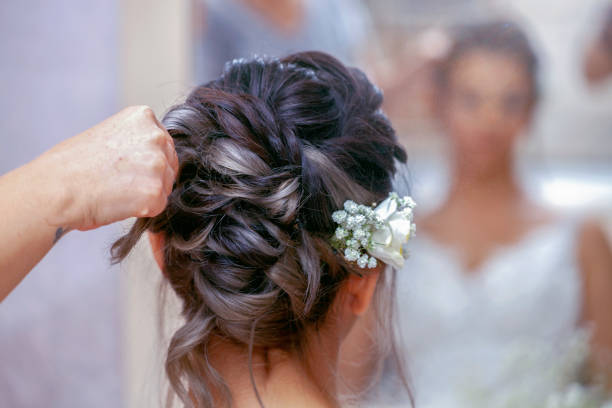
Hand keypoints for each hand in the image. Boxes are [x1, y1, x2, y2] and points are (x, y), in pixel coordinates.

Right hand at [38, 105, 177, 230]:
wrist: (54, 189)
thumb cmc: (72, 166)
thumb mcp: (108, 135)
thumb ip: (136, 141)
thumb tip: (155, 160)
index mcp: (143, 117)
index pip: (163, 145)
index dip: (144, 161)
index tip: (123, 167)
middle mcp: (156, 137)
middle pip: (169, 165)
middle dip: (150, 178)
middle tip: (118, 182)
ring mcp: (157, 164)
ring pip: (165, 187)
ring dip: (145, 194)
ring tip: (115, 191)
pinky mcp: (155, 192)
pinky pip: (158, 207)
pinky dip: (141, 211)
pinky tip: (118, 203)